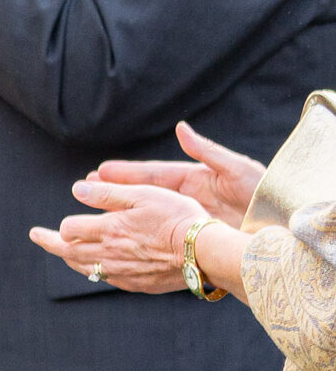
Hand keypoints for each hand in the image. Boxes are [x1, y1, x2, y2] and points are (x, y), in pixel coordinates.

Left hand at [29, 178, 208, 293]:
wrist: (208, 253)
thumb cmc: (178, 217)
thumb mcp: (143, 195)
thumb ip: (106, 194)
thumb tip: (76, 190)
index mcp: (109, 231)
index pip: (69, 230)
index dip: (64, 224)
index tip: (63, 221)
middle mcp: (111, 255)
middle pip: (69, 253)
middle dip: (50, 244)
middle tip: (37, 236)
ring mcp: (124, 273)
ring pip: (86, 269)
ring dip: (70, 259)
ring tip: (62, 251)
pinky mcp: (139, 284)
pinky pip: (108, 280)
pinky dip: (96, 272)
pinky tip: (97, 267)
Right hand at [90, 122, 262, 228]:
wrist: (285, 228)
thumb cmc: (267, 195)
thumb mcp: (239, 170)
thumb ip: (208, 151)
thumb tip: (181, 129)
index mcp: (197, 180)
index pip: (154, 175)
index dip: (126, 173)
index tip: (99, 171)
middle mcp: (191, 199)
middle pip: (146, 195)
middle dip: (116, 191)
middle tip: (84, 189)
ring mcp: (193, 218)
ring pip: (151, 217)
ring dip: (123, 215)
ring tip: (96, 214)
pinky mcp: (199, 238)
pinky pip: (165, 236)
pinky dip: (143, 237)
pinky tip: (126, 241)